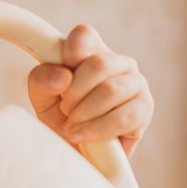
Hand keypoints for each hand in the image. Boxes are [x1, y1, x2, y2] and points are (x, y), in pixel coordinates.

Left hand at [27, 24, 152, 156]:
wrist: (76, 152)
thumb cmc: (61, 118)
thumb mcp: (41, 97)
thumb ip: (42, 80)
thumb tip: (63, 77)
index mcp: (93, 50)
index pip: (84, 35)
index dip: (68, 56)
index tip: (59, 82)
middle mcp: (119, 62)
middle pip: (98, 64)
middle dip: (74, 93)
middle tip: (65, 111)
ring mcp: (136, 84)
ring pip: (111, 90)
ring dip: (85, 113)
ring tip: (72, 127)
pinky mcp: (145, 109)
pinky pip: (124, 116)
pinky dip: (99, 129)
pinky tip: (84, 137)